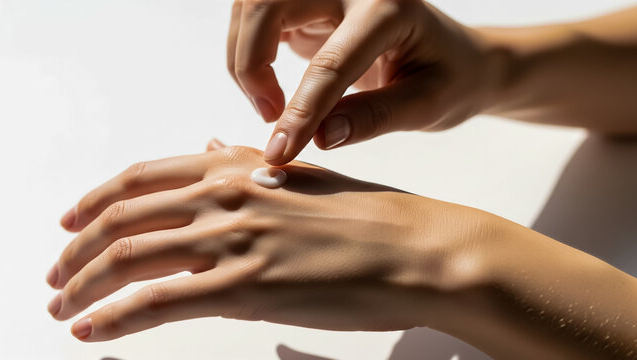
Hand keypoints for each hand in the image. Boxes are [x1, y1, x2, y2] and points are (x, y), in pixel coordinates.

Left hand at [47, 145, 490, 340]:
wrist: (418, 248)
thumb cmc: (371, 216)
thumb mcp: (304, 176)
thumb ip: (247, 163)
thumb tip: (206, 147)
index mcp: (240, 167)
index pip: (142, 178)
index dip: (96, 200)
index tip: (71, 222)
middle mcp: (228, 196)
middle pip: (123, 218)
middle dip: (77, 250)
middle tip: (56, 274)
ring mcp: (235, 241)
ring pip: (129, 259)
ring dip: (85, 286)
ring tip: (64, 307)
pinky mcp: (247, 289)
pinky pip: (159, 302)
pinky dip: (115, 317)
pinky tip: (93, 330)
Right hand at [228, 0, 496, 163]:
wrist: (456, 55)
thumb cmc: (449, 77)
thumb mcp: (427, 104)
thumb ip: (374, 118)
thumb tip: (320, 138)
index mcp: (389, 8)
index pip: (330, 62)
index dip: (301, 111)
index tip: (280, 152)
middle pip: (266, 5)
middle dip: (250, 64)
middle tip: (269, 116)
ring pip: (251, 6)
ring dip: (244, 57)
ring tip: (271, 105)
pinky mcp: (311, 2)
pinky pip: (257, 16)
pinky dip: (249, 50)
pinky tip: (270, 83)